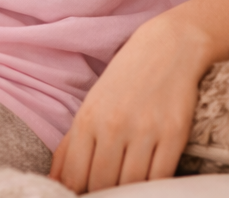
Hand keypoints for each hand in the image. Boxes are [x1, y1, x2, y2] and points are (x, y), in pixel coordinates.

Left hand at [49, 17, 209, 192]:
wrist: (167, 46)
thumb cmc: (125, 78)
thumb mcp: (92, 104)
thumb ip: (71, 144)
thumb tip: (54, 180)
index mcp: (88, 118)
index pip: (74, 177)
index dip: (77, 194)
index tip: (84, 196)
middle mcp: (113, 125)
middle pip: (103, 185)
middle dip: (103, 195)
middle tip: (107, 192)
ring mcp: (145, 130)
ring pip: (132, 186)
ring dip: (129, 193)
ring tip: (128, 189)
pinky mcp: (174, 134)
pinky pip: (161, 178)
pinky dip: (155, 188)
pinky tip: (151, 185)